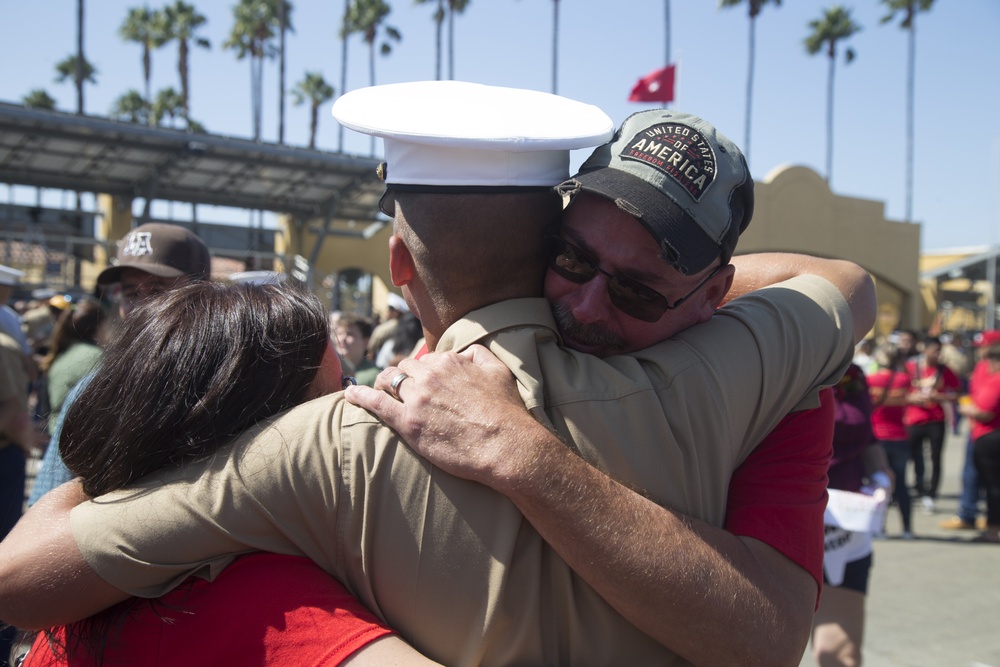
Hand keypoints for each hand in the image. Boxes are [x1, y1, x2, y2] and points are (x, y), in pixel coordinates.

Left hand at [343, 344, 537, 484]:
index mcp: (449, 362)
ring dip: (383, 384)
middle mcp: (430, 375)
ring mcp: (417, 399)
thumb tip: (464, 352)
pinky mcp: (408, 423)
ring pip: (389, 382)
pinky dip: (359, 396)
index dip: (424, 372)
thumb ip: (479, 354)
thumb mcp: (499, 371)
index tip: (425, 383)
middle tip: (402, 390)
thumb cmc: (506, 412)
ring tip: (378, 391)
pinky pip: (375, 403)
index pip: (426, 360)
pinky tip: (350, 394)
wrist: (505, 446)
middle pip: (405, 368)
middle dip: (402, 377)